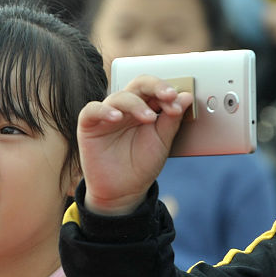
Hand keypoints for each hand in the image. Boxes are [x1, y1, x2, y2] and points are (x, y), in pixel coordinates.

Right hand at [76, 76, 191, 215]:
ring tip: (148, 118)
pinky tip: (116, 118)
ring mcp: (107, 114)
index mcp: (145, 108)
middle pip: (139, 84)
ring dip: (136, 104)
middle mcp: (126, 107)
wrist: (123, 192)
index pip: (155, 89)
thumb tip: (186, 97)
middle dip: (155, 87)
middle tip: (168, 96)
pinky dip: (104, 111)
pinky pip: (92, 110)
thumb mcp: (161, 142)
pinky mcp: (89, 125)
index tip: (178, 104)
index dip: (167, 92)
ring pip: (119, 96)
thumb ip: (172, 120)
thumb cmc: (141, 165)